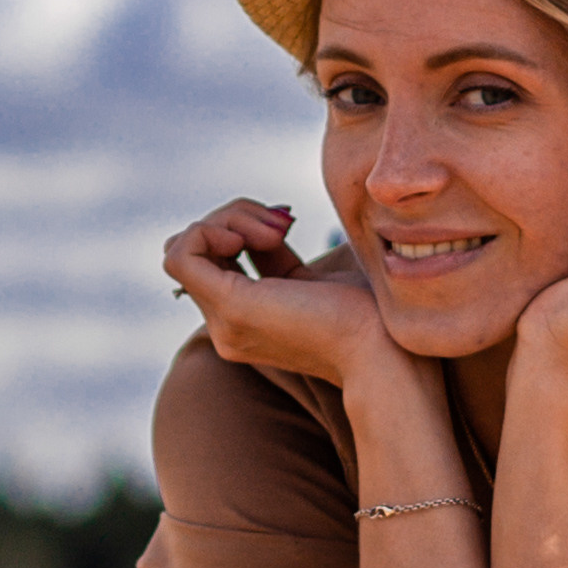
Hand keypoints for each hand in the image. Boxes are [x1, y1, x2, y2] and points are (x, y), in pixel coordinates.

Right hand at [163, 199, 398, 391]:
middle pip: (197, 249)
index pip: (211, 258)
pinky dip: (209, 230)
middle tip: (285, 223)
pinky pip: (182, 255)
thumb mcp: (312, 276)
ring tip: (278, 229)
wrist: (385, 350)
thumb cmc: (367, 316)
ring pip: (186, 247)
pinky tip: (252, 236)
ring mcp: (224, 321)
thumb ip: (279, 255)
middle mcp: (226, 326)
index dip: (240, 224)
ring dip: (228, 219)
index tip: (287, 223)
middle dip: (234, 216)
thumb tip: (272, 220)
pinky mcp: (232, 307)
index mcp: (245, 319)